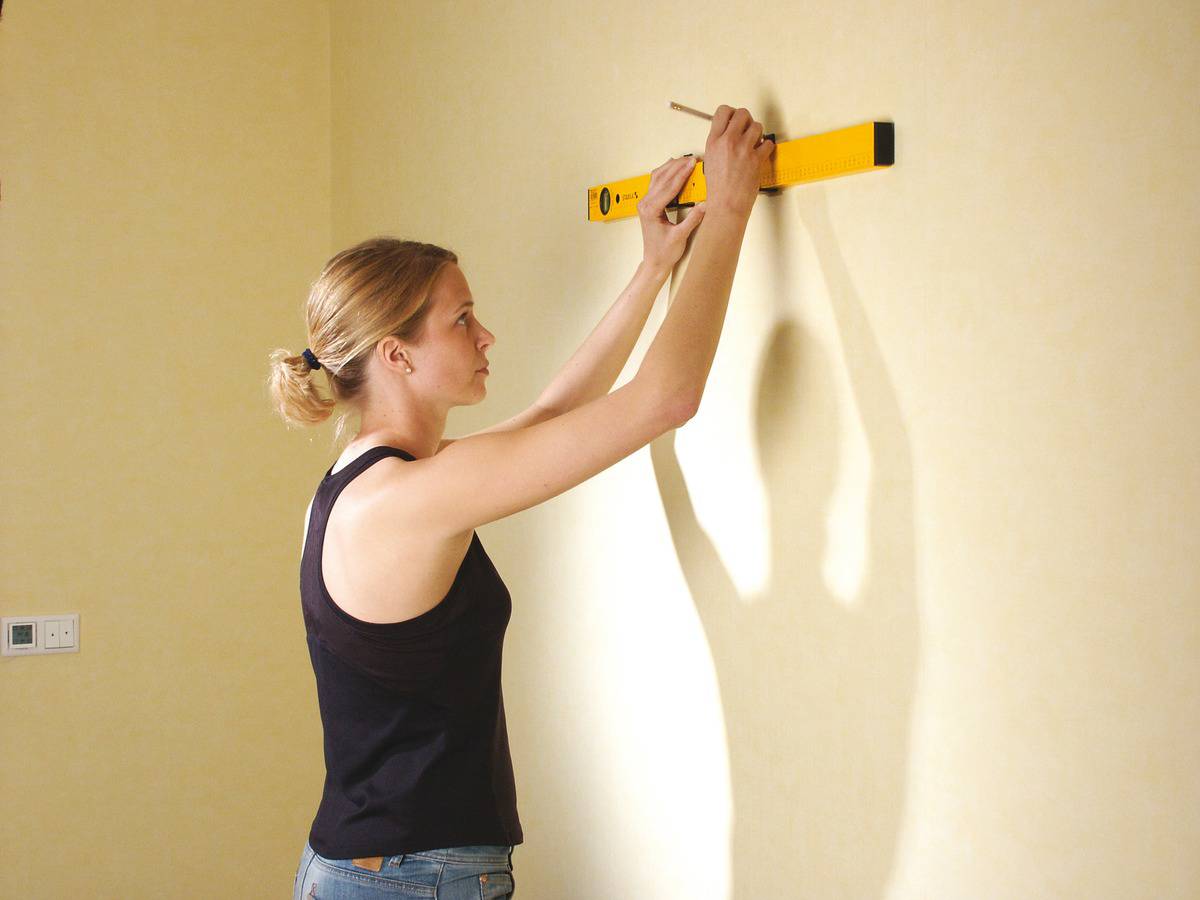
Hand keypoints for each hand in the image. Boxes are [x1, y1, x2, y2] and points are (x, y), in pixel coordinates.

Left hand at [639, 156, 707, 270]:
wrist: (654, 261)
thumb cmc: (664, 252)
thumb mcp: (681, 236)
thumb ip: (693, 219)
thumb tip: (705, 205)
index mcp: (651, 210)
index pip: (669, 187)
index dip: (682, 174)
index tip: (692, 164)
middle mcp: (645, 204)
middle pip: (662, 178)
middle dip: (678, 166)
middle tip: (692, 158)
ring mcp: (645, 203)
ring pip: (657, 177)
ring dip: (671, 167)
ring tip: (685, 160)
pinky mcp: (648, 203)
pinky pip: (655, 182)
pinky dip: (665, 173)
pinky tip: (673, 167)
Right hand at [702, 106, 774, 217]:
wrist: (726, 204)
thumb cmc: (718, 188)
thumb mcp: (710, 159)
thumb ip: (719, 143)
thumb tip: (729, 131)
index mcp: (714, 141)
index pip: (723, 111)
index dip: (731, 113)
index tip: (734, 119)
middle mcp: (728, 141)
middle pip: (743, 113)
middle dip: (747, 120)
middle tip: (747, 130)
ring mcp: (744, 149)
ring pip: (757, 126)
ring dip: (758, 133)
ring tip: (754, 143)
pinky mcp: (757, 158)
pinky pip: (768, 143)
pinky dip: (767, 147)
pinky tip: (760, 153)